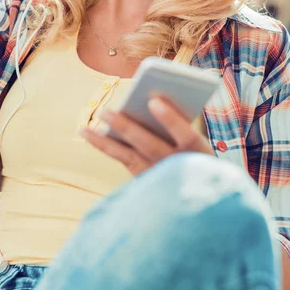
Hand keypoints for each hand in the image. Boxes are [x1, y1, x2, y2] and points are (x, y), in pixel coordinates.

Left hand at [80, 96, 213, 176]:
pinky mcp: (145, 180)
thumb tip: (150, 98)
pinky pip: (123, 160)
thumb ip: (179, 123)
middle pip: (151, 146)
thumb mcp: (199, 139)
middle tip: (105, 112)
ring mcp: (160, 176)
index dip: (171, 120)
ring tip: (86, 126)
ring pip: (130, 157)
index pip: (188, 137)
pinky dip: (105, 146)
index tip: (154, 101)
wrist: (203, 192)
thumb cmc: (199, 151)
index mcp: (200, 154)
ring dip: (106, 141)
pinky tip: (89, 132)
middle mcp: (178, 167)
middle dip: (127, 128)